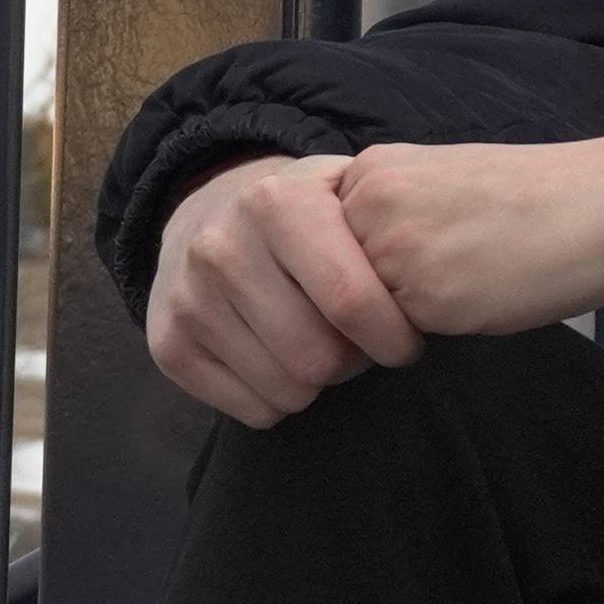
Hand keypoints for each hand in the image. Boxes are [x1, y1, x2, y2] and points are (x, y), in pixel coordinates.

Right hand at [147, 153, 422, 426]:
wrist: (211, 213)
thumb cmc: (310, 214)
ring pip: (288, 390)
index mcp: (276, 201)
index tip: (408, 340)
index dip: (394, 337)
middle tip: (363, 343)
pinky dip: (282, 398)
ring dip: (322, 382)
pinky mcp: (167, 345)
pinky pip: (253, 411)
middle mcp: (220, 247)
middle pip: (319, 358)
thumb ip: (392, 225)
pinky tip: (284, 359)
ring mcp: (187, 299)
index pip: (351, 301)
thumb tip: (436, 278)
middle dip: (358, 361)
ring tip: (325, 344)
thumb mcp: (351, 193)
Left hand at [330, 132, 603, 338]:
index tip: (421, 267)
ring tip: (475, 279)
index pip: (316, 256)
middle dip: (371, 308)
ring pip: (360, 322)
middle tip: (449, 279)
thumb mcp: (443, 186)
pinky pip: (403, 341)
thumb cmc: (545, 198)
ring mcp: (395, 250)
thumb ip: (388, 219)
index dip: (357, 281)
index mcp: (371, 170)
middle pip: (326, 291)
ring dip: (405, 322)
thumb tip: (346, 286)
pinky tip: (490, 295)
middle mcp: (369, 204)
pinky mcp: (429, 297)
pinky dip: (443, 333)